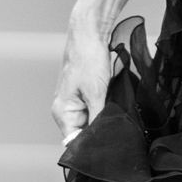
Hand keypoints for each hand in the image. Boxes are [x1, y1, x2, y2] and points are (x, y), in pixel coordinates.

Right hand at [52, 21, 112, 146]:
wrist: (90, 34)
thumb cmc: (89, 60)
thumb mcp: (97, 93)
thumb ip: (98, 119)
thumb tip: (101, 140)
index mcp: (63, 112)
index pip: (74, 142)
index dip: (91, 147)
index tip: (109, 148)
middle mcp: (65, 110)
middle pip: (83, 134)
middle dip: (100, 133)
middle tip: (118, 132)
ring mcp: (74, 102)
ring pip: (91, 122)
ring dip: (103, 120)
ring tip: (116, 116)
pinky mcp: (84, 95)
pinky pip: (95, 110)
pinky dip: (105, 110)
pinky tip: (114, 106)